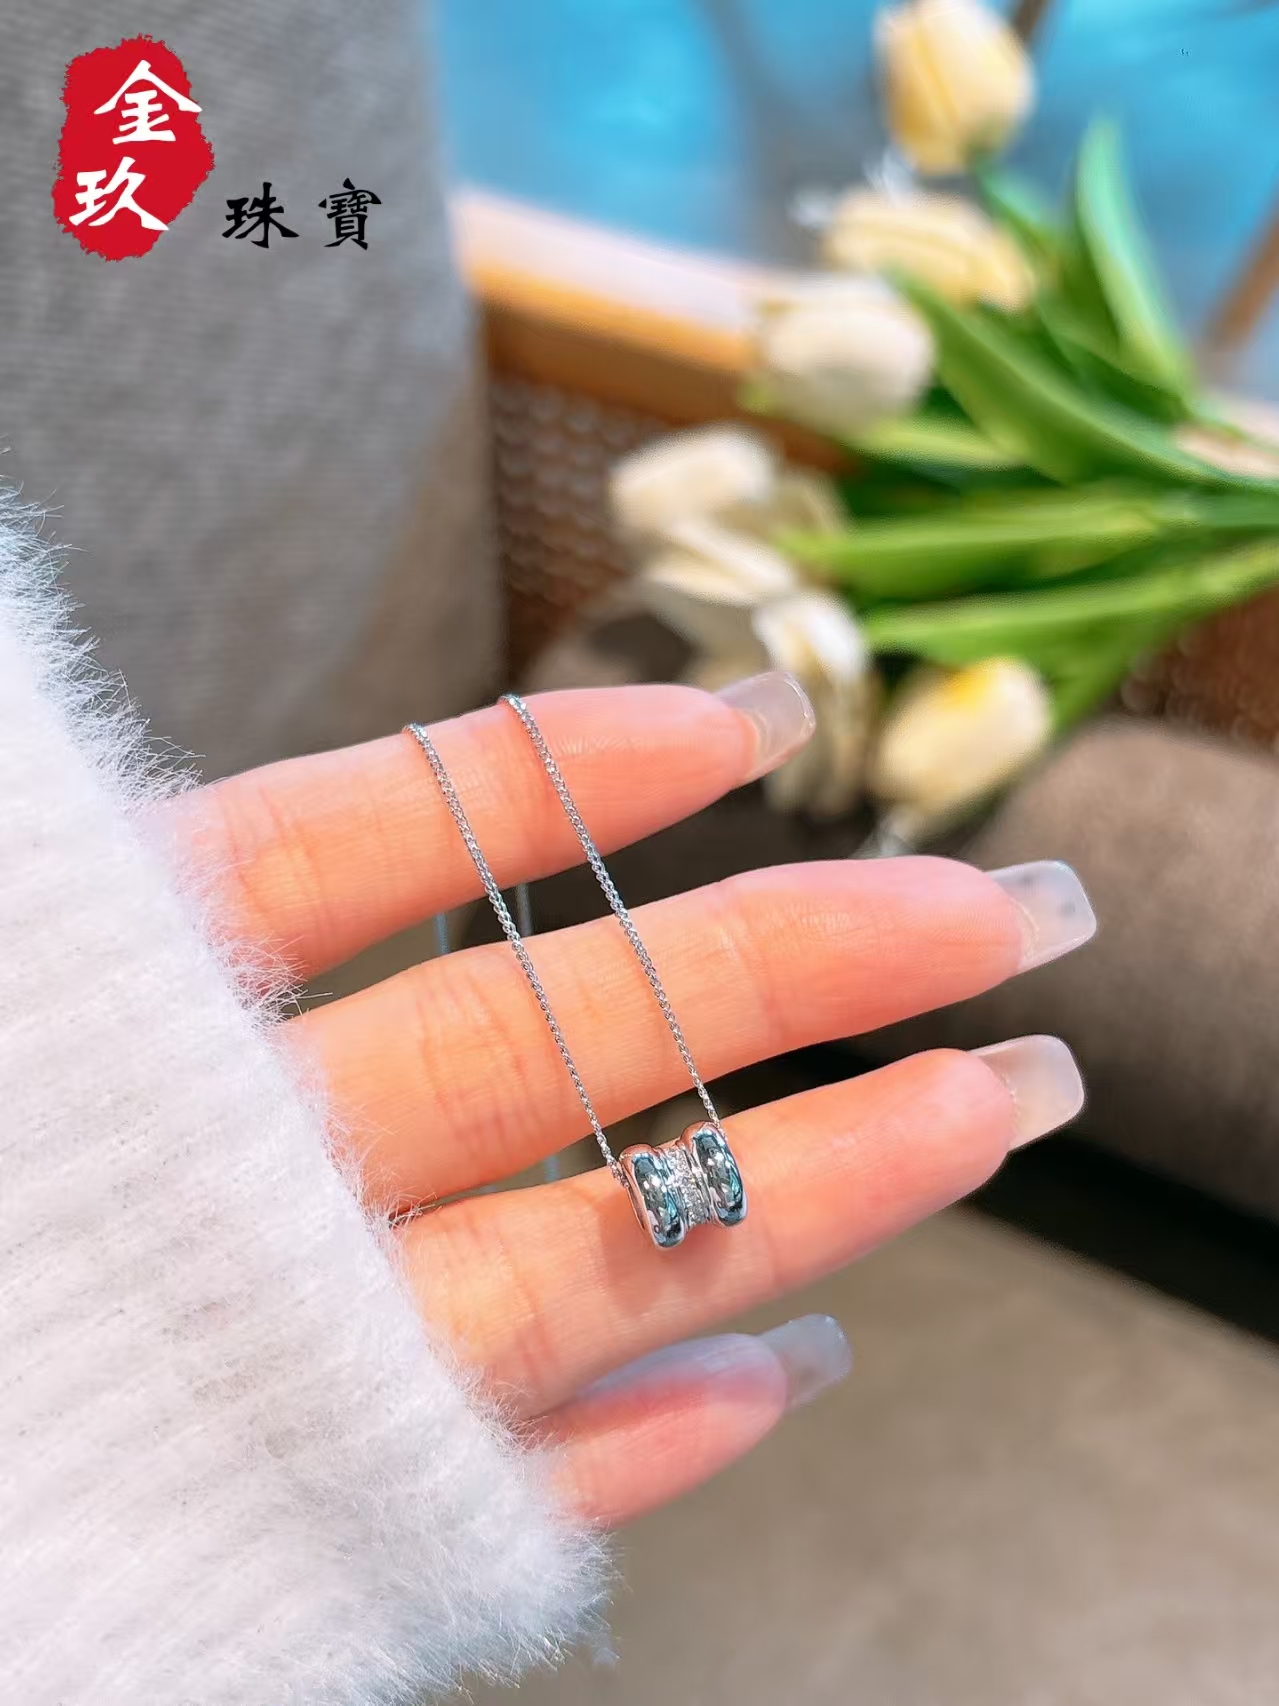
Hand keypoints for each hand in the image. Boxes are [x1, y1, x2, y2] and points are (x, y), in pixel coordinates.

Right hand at [173, 675, 1091, 1526]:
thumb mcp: (28, 967)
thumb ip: (164, 909)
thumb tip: (399, 865)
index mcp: (105, 1018)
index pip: (371, 842)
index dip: (566, 776)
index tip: (743, 720)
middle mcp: (220, 1186)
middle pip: (549, 1039)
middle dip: (789, 971)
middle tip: (1007, 918)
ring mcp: (273, 1360)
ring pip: (585, 1248)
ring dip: (807, 1181)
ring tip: (985, 1106)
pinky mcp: (291, 1522)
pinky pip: (505, 1472)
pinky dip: (657, 1428)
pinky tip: (794, 1374)